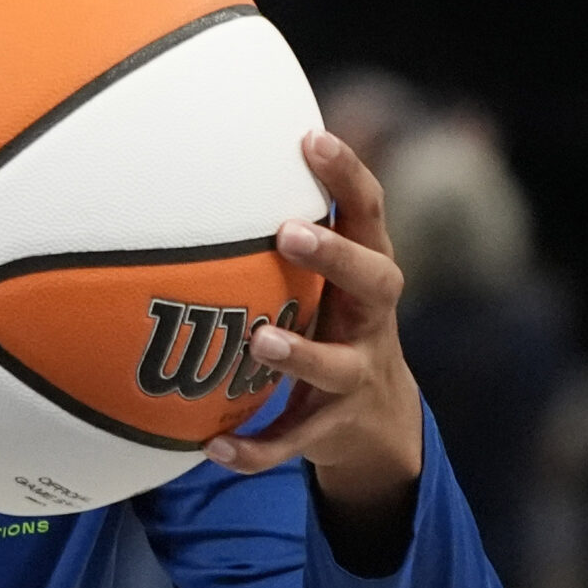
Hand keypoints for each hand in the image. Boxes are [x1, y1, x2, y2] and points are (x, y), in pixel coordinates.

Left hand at [205, 130, 426, 524]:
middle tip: (288, 232)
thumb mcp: (331, 275)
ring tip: (261, 342)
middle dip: (335, 257)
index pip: (369, 213)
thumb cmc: (334, 321)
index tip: (311, 138)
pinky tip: (212, 449)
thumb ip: (296, 223)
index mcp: (368, 272)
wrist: (376, 420)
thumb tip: (221, 148)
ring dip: (300, 356)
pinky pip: (293, 441)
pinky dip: (255, 449)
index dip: (347, 175)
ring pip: (336, 368)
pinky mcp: (330, 426)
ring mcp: (356, 376)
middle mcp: (372, 319)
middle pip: (374, 281)